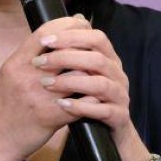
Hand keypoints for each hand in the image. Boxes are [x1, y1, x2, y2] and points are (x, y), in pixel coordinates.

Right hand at [0, 15, 89, 160]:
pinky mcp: (50, 117)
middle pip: (64, 50)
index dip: (66, 24)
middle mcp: (27, 76)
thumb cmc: (2, 107)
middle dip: (84, 44)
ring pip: (76, 75)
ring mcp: (39, 96)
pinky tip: (98, 94)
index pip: (44, 33)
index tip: (79, 22)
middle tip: (96, 43)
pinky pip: (79, 103)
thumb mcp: (7, 75)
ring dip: (91, 72)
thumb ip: (26, 58)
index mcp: (16, 63)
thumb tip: (46, 40)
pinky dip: (91, 97)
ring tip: (99, 69)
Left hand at [34, 14, 149, 160]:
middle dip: (67, 57)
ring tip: (45, 84)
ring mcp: (120, 95)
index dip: (71, 36)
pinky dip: (81, 107)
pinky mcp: (119, 117)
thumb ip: (70, 52)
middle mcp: (117, 74)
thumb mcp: (79, 72)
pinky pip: (103, 111)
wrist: (107, 131)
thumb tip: (53, 29)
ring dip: (71, 82)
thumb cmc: (88, 97)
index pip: (96, 37)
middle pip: (98, 58)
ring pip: (100, 84)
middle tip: (39, 62)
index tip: (44, 40)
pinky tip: (61, 105)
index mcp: (108, 58)